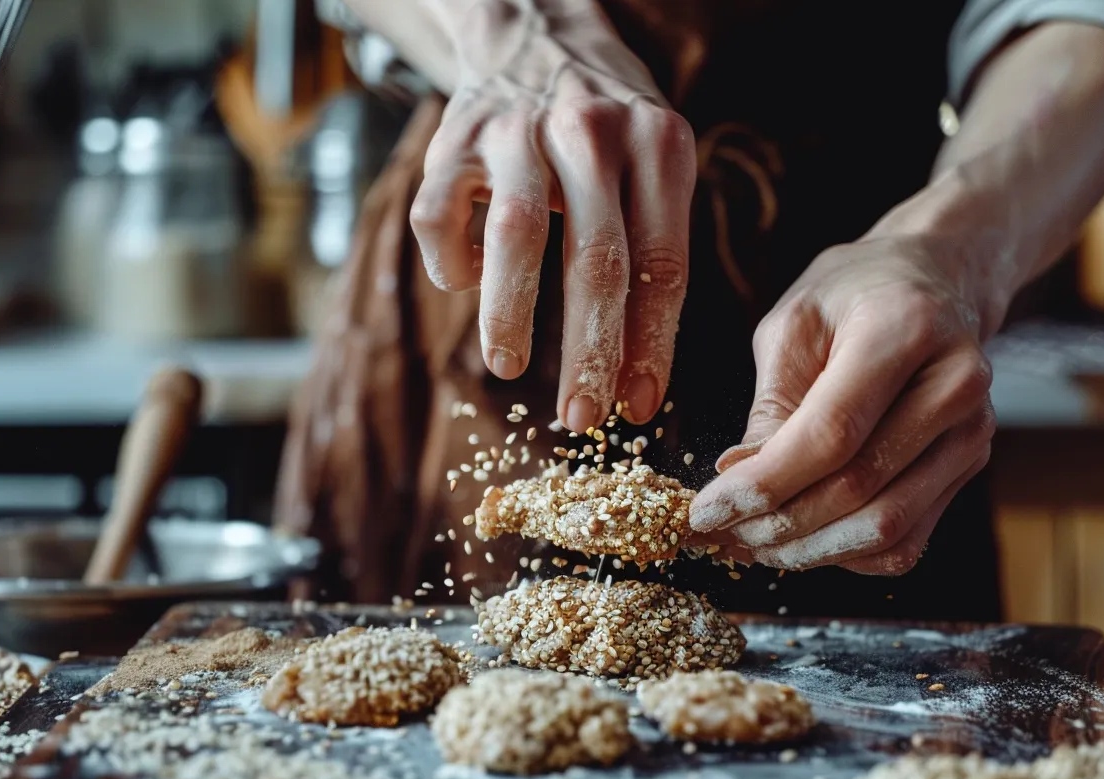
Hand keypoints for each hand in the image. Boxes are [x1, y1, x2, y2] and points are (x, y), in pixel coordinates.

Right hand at [410, 1, 695, 431]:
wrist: (536, 32)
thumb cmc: (607, 129)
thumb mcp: (654, 167)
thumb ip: (651, 256)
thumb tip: (634, 380)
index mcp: (658, 146)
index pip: (662, 264)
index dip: (651, 345)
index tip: (639, 406)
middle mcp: (592, 131)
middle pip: (597, 260)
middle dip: (590, 350)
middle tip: (582, 415)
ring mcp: (518, 129)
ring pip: (516, 236)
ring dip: (511, 315)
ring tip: (510, 367)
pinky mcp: (455, 136)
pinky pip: (442, 217)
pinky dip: (453, 266)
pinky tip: (470, 282)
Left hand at [689, 232, 996, 574]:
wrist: (931, 282)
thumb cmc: (851, 297)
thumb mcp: (793, 327)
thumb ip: (771, 407)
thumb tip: (737, 483)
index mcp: (905, 329)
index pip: (832, 433)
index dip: (765, 484)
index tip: (706, 511)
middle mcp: (954, 384)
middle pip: (858, 488)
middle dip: (778, 524)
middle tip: (721, 532)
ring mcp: (970, 431)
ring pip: (886, 527)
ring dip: (809, 550)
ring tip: (752, 542)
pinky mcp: (968, 467)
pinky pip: (906, 541)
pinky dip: (846, 555)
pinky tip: (800, 542)